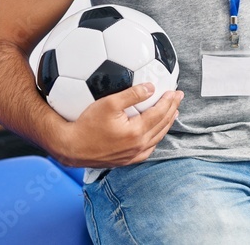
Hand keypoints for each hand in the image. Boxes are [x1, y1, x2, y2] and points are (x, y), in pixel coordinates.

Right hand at [62, 83, 182, 167]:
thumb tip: (150, 87)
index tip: (175, 91)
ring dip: (166, 124)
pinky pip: (148, 150)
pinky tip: (155, 133)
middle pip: (162, 125)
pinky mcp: (126, 160)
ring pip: (157, 138)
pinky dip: (156, 138)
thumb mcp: (109, 103)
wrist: (71, 147)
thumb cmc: (87, 124)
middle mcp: (138, 146)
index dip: (169, 101)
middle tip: (178, 98)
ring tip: (172, 113)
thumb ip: (132, 94)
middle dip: (172, 110)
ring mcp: (133, 155)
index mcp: (137, 132)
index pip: (160, 113)